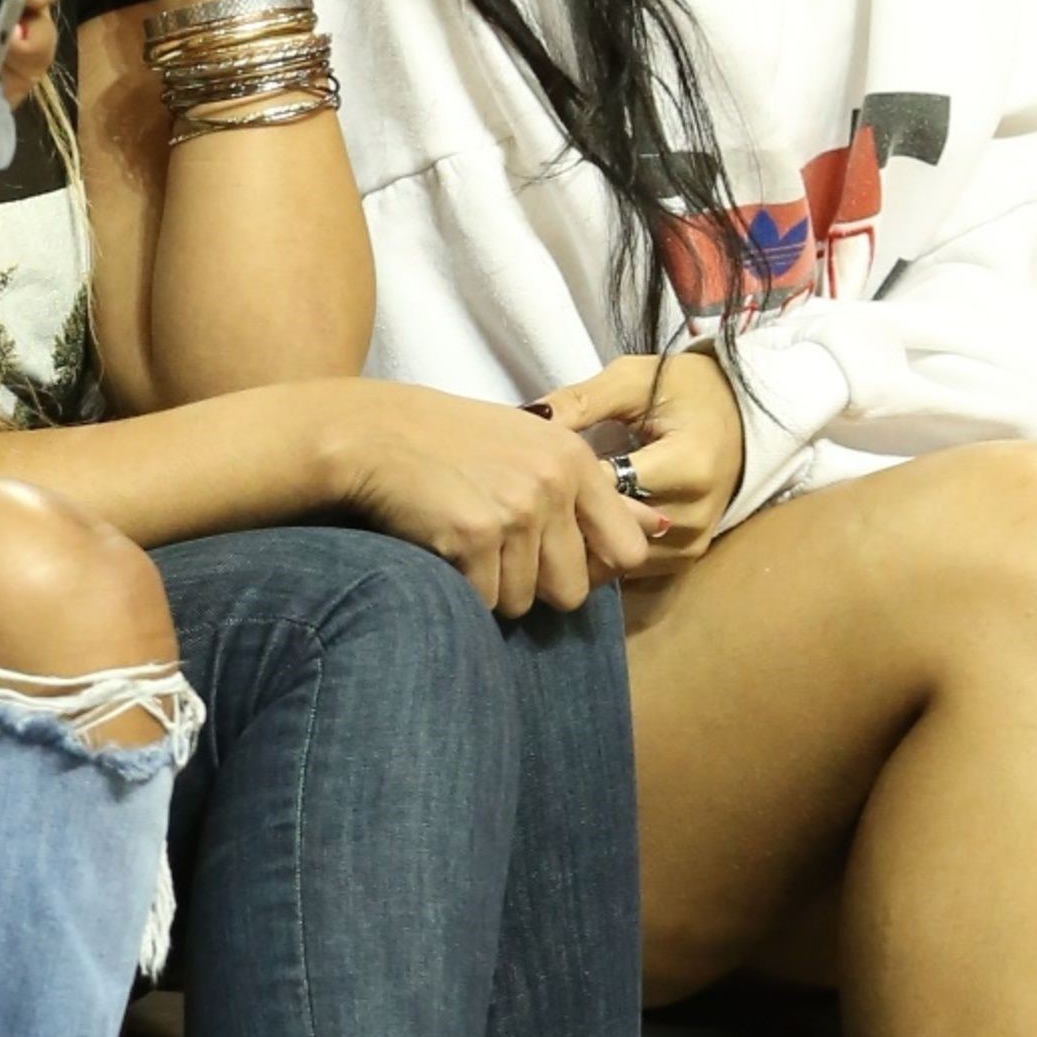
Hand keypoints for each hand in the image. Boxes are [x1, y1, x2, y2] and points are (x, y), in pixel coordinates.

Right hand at [329, 382, 666, 614]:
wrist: (373, 434)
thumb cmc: (452, 443)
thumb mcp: (534, 448)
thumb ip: (601, 494)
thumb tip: (664, 527)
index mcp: (577, 461)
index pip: (628, 552)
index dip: (594, 569)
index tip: (556, 559)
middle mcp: (554, 485)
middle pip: (574, 590)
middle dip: (537, 587)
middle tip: (497, 552)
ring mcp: (516, 511)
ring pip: (525, 601)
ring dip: (493, 588)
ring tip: (464, 543)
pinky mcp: (474, 537)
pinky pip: (484, 600)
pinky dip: (461, 589)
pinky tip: (442, 549)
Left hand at [539, 349, 744, 561]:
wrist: (740, 419)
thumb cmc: (685, 391)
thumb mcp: (634, 380)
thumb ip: (582, 400)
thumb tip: (529, 418)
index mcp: (688, 464)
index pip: (608, 486)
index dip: (563, 480)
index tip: (532, 470)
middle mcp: (694, 511)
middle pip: (612, 531)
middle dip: (567, 517)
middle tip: (531, 499)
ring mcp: (693, 541)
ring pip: (618, 560)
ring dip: (583, 542)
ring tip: (551, 515)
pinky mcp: (687, 558)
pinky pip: (632, 570)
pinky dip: (603, 554)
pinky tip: (581, 529)